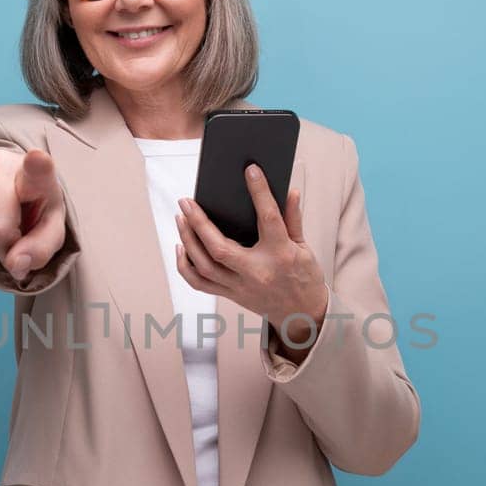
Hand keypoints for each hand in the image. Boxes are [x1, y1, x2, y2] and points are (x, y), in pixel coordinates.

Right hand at [0, 146, 65, 280]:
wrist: (12, 191)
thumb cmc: (34, 209)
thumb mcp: (50, 231)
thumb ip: (40, 250)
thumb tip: (14, 264)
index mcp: (36, 173)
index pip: (37, 168)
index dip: (37, 165)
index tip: (37, 159)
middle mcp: (0, 165)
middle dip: (4, 247)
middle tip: (14, 237)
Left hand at [174, 164, 327, 346]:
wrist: (302, 315)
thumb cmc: (304, 277)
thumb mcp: (304, 247)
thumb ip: (294, 219)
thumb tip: (290, 191)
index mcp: (281, 255)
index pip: (269, 218)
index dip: (260, 192)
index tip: (250, 171)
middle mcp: (257, 272)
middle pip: (219, 248)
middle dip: (199, 222)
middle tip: (186, 201)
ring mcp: (241, 287)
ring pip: (204, 266)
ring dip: (188, 240)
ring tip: (180, 218)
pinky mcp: (231, 296)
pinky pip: (200, 283)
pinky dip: (186, 265)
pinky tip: (182, 246)